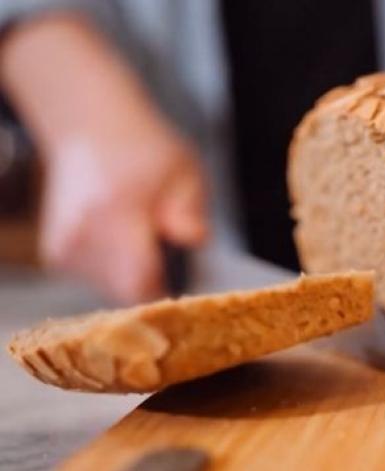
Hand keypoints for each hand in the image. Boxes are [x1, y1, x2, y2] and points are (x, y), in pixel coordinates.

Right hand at [40, 120, 206, 303]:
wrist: (90, 129)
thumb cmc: (146, 151)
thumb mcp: (185, 171)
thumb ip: (191, 209)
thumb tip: (191, 239)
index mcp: (114, 211)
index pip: (137, 281)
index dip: (164, 286)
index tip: (179, 271)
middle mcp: (80, 233)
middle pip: (126, 290)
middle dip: (153, 276)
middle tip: (161, 241)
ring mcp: (63, 246)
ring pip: (111, 288)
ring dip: (133, 271)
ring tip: (139, 231)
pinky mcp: (55, 254)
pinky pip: (96, 279)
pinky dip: (114, 266)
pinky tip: (119, 234)